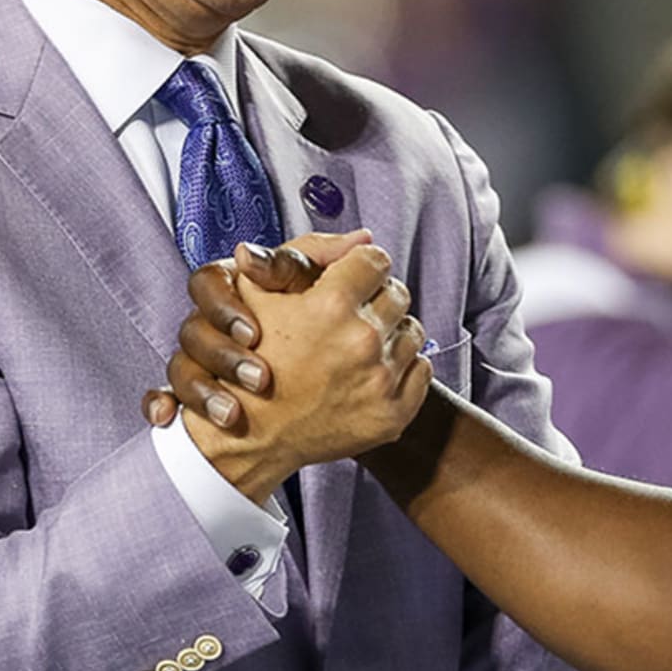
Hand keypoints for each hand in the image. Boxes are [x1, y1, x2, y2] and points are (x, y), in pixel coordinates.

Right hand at [146, 234, 433, 501]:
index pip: (376, 260)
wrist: (252, 434)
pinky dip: (402, 367)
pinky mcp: (393, 414)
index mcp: (332, 305)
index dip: (361, 265)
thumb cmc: (250, 355)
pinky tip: (372, 369)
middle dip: (377, 297)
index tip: (351, 277)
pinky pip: (421, 369)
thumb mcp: (256, 292)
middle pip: (398, 294)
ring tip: (360, 342)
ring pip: (412, 331)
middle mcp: (362, 341)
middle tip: (354, 311)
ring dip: (391, 332)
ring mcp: (380, 381)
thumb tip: (364, 236)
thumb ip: (307, 252)